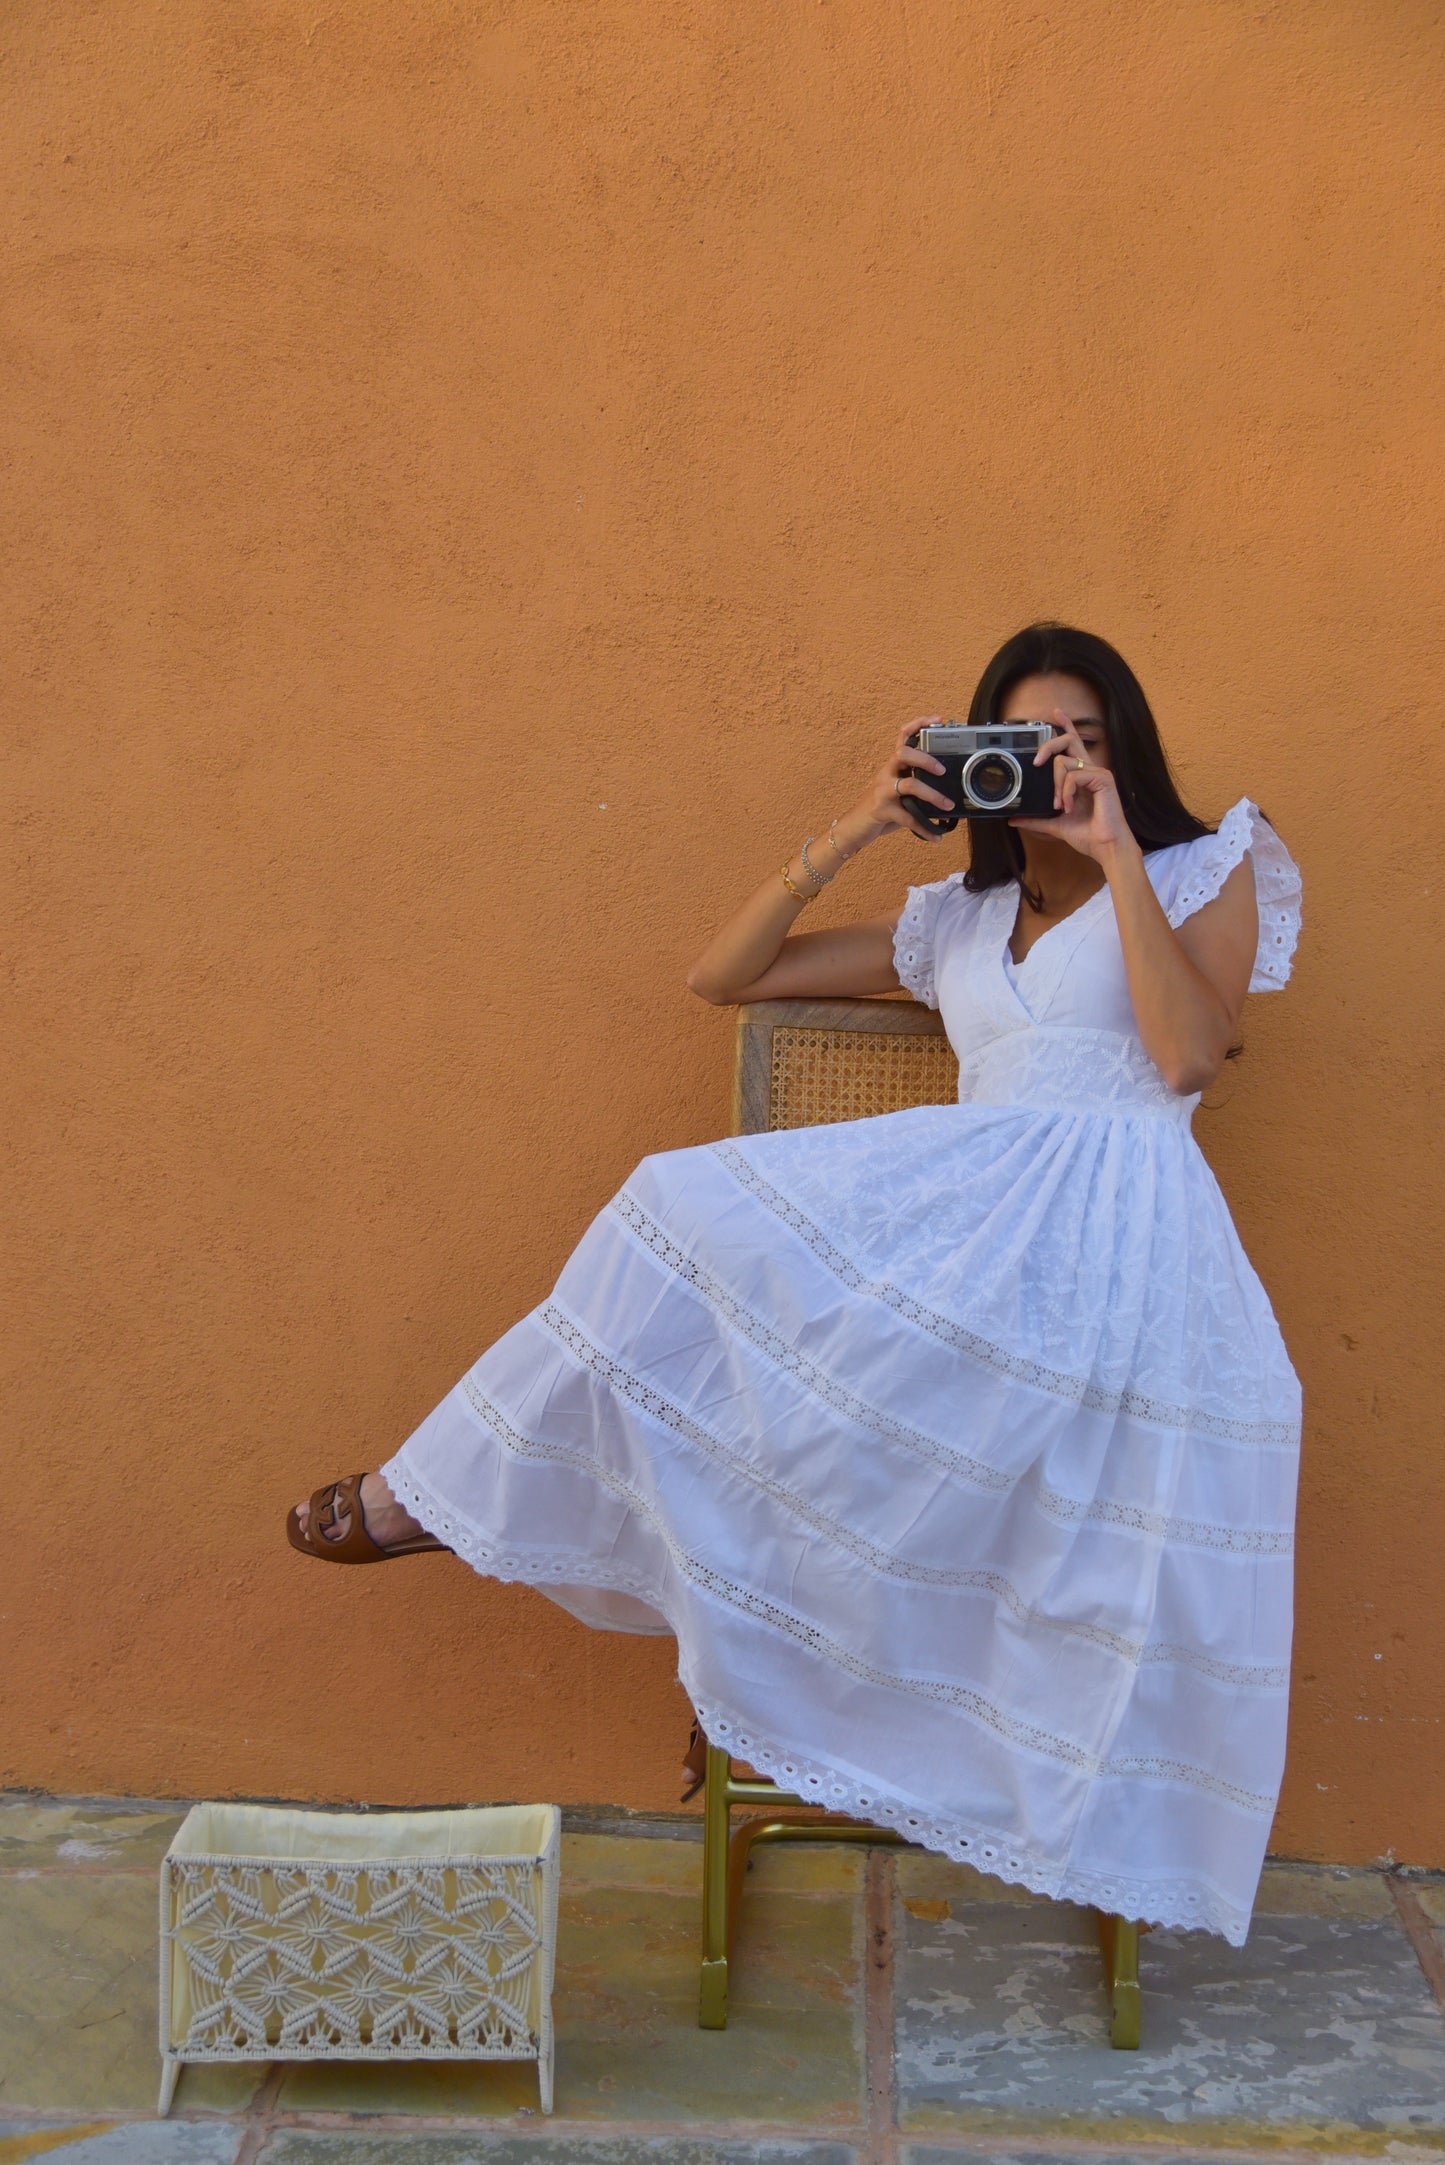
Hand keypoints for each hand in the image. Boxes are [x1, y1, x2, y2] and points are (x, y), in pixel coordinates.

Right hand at [840, 718, 955, 849]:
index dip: (919, 724)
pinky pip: (908, 818)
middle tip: (942, 770)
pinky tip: (936, 836)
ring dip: (932, 795)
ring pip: (909, 784)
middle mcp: (886, 773)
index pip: (903, 736)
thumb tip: (947, 789)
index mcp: (892, 765)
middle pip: (903, 753)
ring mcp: (882, 791)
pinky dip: (925, 828)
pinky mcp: (881, 810)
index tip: (938, 719)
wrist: (854, 827)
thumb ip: (914, 784)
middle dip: (925, 758)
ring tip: (948, 805)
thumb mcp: (896, 790)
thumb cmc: (881, 807)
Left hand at [1010, 707, 1137, 863]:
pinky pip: (1073, 776)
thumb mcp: (1055, 824)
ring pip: (1064, 762)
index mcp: (1082, 775)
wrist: (1105, 847)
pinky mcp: (1103, 778)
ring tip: (1061, 806)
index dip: (1065, 726)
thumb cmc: (1088, 835)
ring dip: (1056, 786)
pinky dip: (1066, 792)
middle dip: (1047, 747)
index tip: (1055, 713)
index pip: (1073, 744)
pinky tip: (1070, 807)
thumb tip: (1014, 819)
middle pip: (1068, 740)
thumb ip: (1036, 819)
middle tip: (1036, 763)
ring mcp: (1098, 772)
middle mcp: (1090, 769)